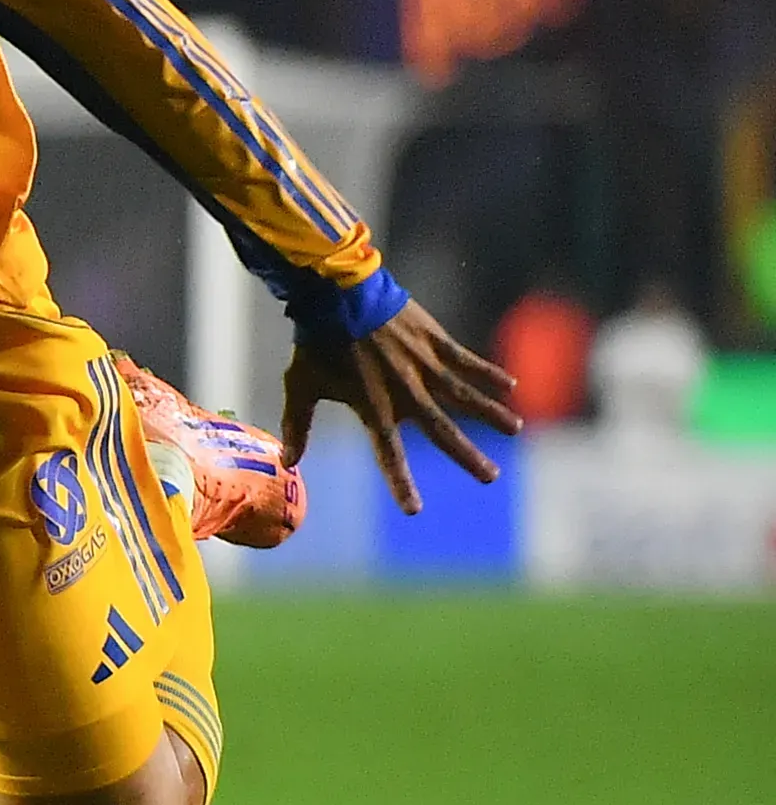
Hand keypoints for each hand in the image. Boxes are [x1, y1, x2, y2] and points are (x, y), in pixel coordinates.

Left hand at [279, 298, 522, 514]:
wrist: (335, 295)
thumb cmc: (315, 343)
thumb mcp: (300, 386)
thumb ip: (298, 425)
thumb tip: (289, 461)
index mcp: (374, 407)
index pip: (389, 455)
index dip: (400, 482)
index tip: (414, 509)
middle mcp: (405, 392)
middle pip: (442, 431)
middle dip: (467, 456)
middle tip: (490, 477)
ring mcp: (423, 366)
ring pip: (465, 396)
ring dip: (491, 413)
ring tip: (515, 429)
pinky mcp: (434, 341)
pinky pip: (466, 360)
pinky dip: (488, 373)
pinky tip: (510, 385)